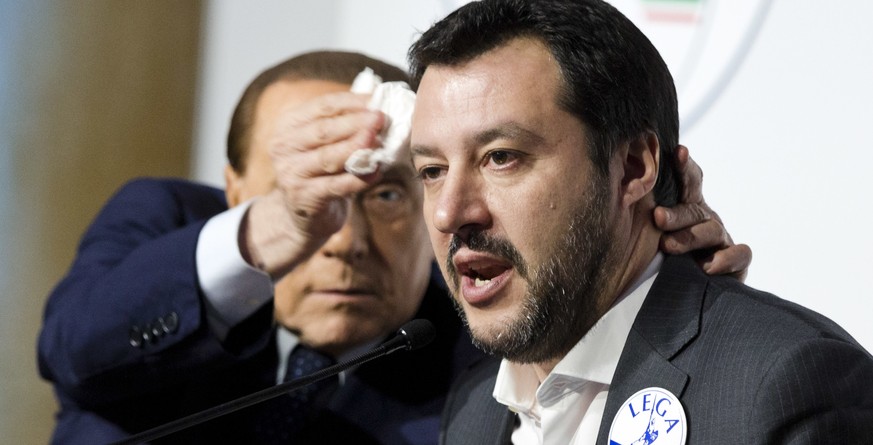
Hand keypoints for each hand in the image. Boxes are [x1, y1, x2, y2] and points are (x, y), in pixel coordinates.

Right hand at [242, 92, 384, 277]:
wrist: (305, 215)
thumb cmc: (322, 171)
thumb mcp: (327, 143)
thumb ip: (345, 123)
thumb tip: (378, 102)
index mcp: (288, 125)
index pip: (321, 106)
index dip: (351, 102)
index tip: (377, 100)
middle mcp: (284, 147)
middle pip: (324, 130)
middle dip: (356, 123)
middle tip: (381, 119)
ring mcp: (291, 173)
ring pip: (328, 157)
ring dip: (357, 149)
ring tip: (379, 143)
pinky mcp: (303, 198)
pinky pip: (336, 185)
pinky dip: (359, 179)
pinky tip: (376, 172)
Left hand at [654, 145, 751, 280]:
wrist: (686, 285)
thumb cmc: (663, 253)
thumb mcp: (651, 230)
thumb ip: (642, 211)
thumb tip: (619, 190)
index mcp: (687, 205)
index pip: (690, 181)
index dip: (685, 166)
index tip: (678, 151)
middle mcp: (706, 218)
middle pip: (694, 210)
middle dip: (676, 213)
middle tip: (658, 217)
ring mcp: (722, 239)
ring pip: (712, 231)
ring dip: (690, 237)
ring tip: (668, 245)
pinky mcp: (736, 262)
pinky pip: (740, 255)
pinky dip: (727, 259)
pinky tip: (708, 267)